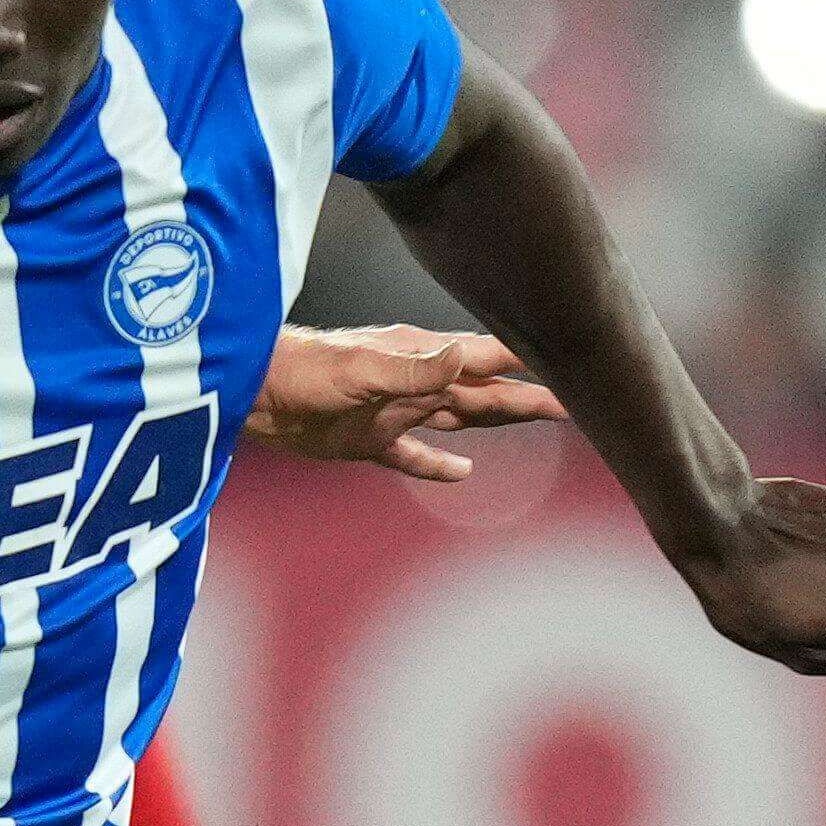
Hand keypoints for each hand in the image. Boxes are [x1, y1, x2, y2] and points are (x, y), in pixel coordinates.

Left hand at [243, 323, 561, 482]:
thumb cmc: (302, 370)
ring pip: (458, 417)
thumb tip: (467, 354)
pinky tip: (462, 471)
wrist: (253, 392)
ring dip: (496, 420)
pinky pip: (413, 455)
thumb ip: (414, 368)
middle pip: (483, 392)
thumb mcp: (360, 370)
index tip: (569, 358)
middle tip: (572, 400)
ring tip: (537, 417)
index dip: (525, 361)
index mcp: (418, 358)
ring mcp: (393, 411)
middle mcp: (413, 382)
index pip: (484, 359)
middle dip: (526, 395)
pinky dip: (438, 463)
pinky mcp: (368, 440)